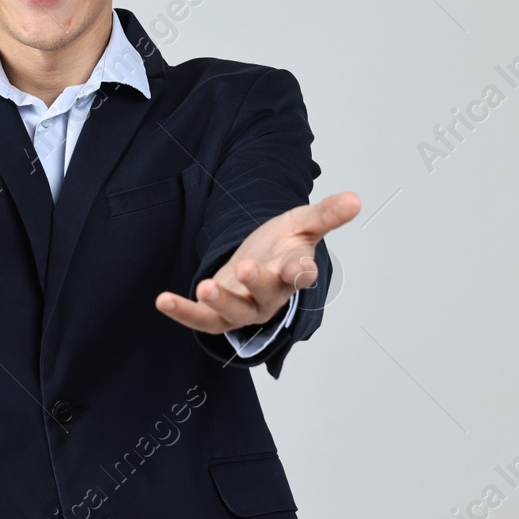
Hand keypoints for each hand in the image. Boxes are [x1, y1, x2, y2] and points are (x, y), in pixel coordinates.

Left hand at [155, 191, 358, 334]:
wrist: (260, 261)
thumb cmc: (283, 245)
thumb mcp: (303, 223)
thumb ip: (326, 214)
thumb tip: (355, 199)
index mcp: (293, 273)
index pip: (301, 276)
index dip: (300, 273)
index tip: (298, 269)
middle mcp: (271, 296)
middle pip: (266, 295)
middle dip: (256, 284)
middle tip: (247, 268)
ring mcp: (244, 308)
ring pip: (234, 313)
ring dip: (220, 301)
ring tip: (205, 287)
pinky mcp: (219, 313)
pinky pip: (202, 320)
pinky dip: (184, 312)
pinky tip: (163, 300)